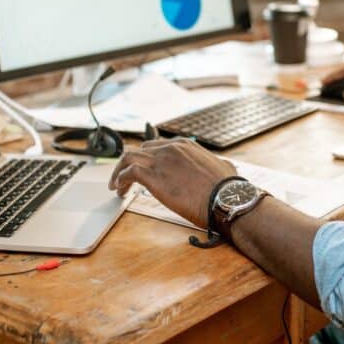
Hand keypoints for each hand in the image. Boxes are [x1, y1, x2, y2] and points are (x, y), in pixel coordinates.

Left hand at [109, 137, 236, 227]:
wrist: (225, 198)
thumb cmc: (227, 188)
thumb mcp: (224, 167)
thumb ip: (218, 164)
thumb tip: (225, 167)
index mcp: (185, 145)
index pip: (157, 146)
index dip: (148, 158)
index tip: (144, 169)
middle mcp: (170, 148)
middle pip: (140, 150)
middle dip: (132, 164)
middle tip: (127, 178)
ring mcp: (160, 161)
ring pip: (128, 158)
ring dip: (119, 171)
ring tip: (116, 185)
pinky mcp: (153, 177)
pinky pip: (128, 173)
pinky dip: (120, 180)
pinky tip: (120, 190)